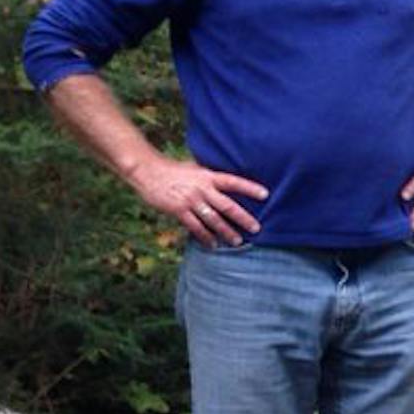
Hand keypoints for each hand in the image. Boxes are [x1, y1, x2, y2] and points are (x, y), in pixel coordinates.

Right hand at [131, 158, 267, 246]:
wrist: (148, 172)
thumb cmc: (173, 170)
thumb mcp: (195, 168)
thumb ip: (210, 177)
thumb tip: (227, 183)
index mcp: (208, 176)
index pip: (233, 182)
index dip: (249, 188)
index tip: (265, 194)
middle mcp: (202, 189)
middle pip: (228, 206)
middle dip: (243, 218)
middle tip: (256, 228)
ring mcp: (191, 200)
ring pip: (213, 220)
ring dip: (226, 232)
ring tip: (237, 241)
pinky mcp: (179, 210)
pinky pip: (195, 227)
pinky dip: (205, 237)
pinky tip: (213, 245)